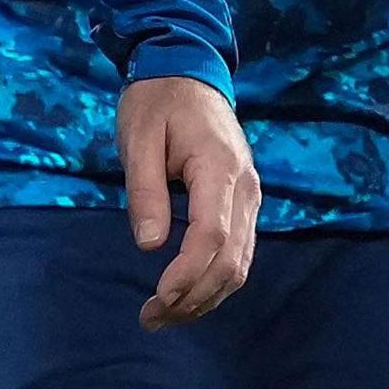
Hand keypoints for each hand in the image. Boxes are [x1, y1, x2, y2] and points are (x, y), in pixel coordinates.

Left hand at [116, 74, 258, 328]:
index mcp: (219, 167)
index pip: (213, 235)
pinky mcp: (244, 202)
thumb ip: (146, 191)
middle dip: (193, 297)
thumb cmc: (157, 101)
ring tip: (163, 315)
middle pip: (231, 259)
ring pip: (240, 264)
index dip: (187, 274)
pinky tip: (186, 295)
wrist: (187, 70)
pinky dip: (215, 282)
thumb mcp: (138, 138)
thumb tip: (150, 245)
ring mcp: (250, 195)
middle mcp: (245, 187)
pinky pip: (239, 253)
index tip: (158, 298)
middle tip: (150, 318)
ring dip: (205, 297)